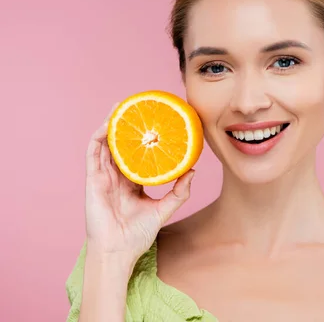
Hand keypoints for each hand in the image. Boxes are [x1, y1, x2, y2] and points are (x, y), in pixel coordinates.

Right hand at [83, 103, 194, 264]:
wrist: (118, 252)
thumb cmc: (137, 235)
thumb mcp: (164, 209)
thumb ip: (179, 191)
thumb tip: (193, 170)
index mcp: (132, 183)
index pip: (138, 156)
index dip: (145, 141)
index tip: (156, 125)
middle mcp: (117, 178)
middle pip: (121, 146)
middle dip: (127, 128)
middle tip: (139, 109)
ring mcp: (103, 178)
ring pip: (105, 145)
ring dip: (111, 126)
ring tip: (122, 108)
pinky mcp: (92, 180)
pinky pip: (93, 154)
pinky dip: (98, 137)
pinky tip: (108, 125)